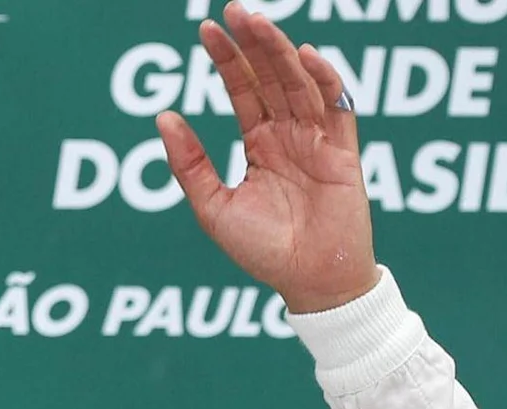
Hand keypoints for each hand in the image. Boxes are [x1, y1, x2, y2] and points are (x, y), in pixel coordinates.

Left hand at [160, 6, 380, 314]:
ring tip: (257, 23)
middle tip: (233, 10)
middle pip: (270, 77)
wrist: (310, 283)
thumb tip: (162, 115)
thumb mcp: (213, 208)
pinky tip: (305, 56)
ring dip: (280, 51)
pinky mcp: (344, 151)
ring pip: (298, 83)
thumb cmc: (263, 252)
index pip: (242, 89)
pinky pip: (337, 108)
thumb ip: (189, 164)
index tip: (206, 29)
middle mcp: (289, 134)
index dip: (226, 59)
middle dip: (253, 43)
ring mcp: (318, 139)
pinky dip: (324, 80)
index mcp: (259, 144)